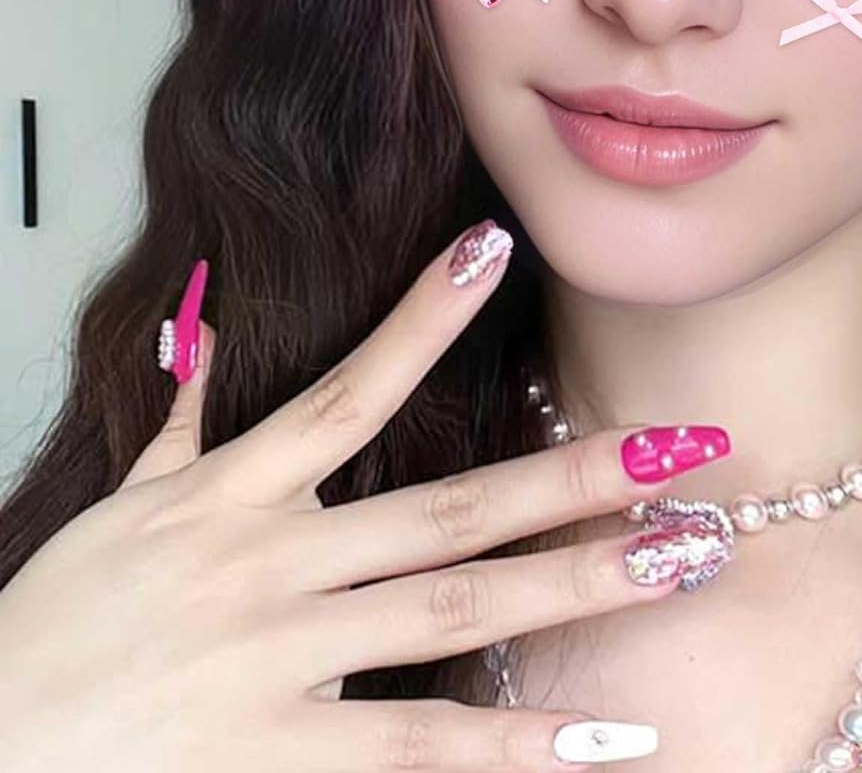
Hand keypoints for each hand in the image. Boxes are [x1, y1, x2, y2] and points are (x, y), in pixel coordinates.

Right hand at [0, 219, 726, 770]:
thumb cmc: (47, 631)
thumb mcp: (112, 510)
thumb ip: (177, 423)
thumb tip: (195, 325)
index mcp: (236, 494)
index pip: (353, 385)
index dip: (426, 314)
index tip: (496, 248)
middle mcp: (273, 562)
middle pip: (453, 505)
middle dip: (578, 477)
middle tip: (688, 454)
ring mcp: (280, 656)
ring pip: (456, 607)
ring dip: (581, 580)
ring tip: (686, 558)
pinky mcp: (274, 750)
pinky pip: (415, 745)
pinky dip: (514, 745)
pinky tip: (605, 739)